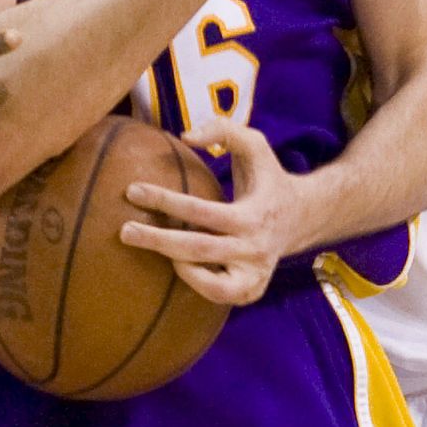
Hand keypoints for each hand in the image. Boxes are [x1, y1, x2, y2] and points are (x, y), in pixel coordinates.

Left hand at [119, 120, 304, 306]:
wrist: (303, 217)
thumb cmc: (269, 177)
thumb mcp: (255, 143)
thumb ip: (223, 130)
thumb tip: (185, 136)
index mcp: (253, 215)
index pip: (201, 211)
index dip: (165, 201)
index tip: (132, 190)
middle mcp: (255, 249)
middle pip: (197, 250)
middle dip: (156, 240)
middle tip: (124, 230)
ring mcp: (255, 275)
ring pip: (209, 284)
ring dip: (176, 268)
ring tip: (148, 248)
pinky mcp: (252, 290)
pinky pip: (218, 295)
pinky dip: (195, 284)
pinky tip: (176, 264)